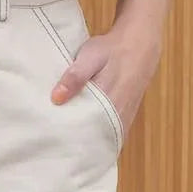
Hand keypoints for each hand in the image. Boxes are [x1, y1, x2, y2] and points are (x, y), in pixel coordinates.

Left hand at [49, 22, 161, 142]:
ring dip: (88, 141)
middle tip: (56, 146)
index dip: (70, 140)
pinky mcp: (126, 115)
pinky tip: (84, 136)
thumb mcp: (90, 56)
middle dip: (76, 144)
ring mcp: (124, 117)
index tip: (53, 145)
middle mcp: (118, 115)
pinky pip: (111, 132)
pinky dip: (98, 136)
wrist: (139, 44)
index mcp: (108, 102)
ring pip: (103, 137)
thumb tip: (56, 98)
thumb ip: (75, 77)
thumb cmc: (111, 50)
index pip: (86, 131)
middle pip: (94, 139)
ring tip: (66, 145)